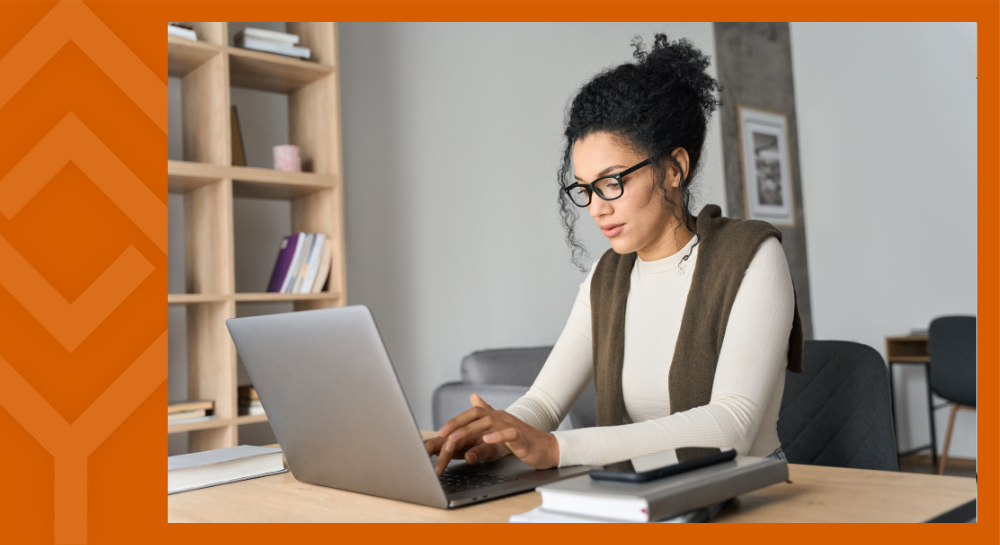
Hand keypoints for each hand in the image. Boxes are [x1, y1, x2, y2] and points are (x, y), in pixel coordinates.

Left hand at [423, 393, 559, 475]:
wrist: (547, 448)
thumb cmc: (522, 439)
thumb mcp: (500, 426)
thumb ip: (487, 411)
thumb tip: (473, 396)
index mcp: (496, 416)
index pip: (473, 413)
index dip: (456, 420)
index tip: (441, 431)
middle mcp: (502, 418)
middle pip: (477, 415)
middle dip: (458, 424)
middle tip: (442, 435)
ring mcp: (513, 427)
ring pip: (489, 423)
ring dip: (470, 430)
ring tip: (455, 438)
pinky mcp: (523, 438)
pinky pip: (510, 434)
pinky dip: (498, 436)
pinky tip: (486, 440)